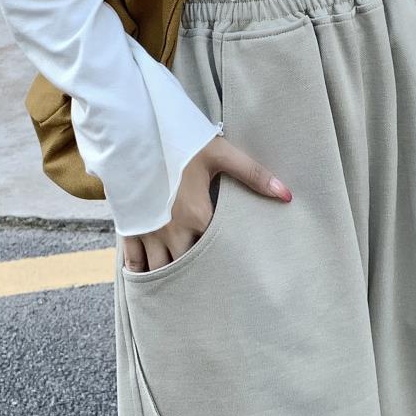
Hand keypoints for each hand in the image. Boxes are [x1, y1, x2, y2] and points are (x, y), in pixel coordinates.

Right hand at [120, 135, 291, 272]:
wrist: (131, 130)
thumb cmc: (178, 141)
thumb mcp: (219, 153)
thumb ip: (253, 174)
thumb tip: (287, 194)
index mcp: (198, 217)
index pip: (219, 252)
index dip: (227, 262)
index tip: (237, 269)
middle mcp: (173, 231)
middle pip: (189, 267)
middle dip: (199, 276)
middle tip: (212, 285)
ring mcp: (148, 231)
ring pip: (161, 270)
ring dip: (171, 277)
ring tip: (184, 285)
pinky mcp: (128, 227)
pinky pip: (133, 262)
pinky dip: (141, 273)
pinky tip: (150, 278)